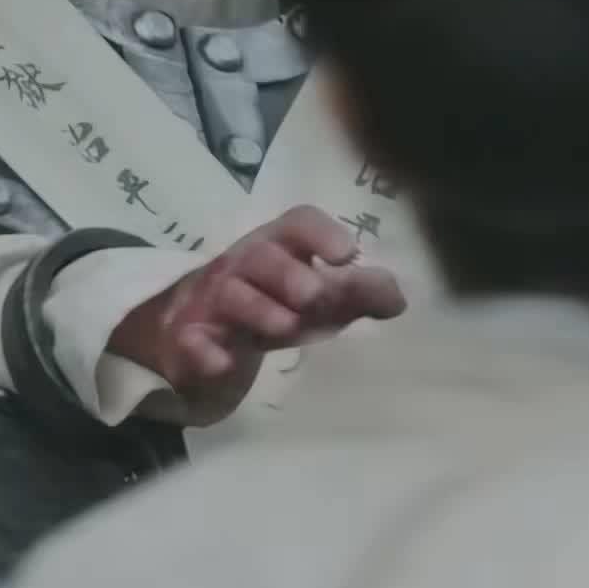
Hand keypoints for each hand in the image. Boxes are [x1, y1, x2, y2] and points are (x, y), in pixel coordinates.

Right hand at [109, 206, 406, 412]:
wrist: (201, 334)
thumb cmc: (272, 304)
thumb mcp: (318, 298)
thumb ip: (359, 294)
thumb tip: (398, 298)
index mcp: (279, 247)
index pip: (297, 223)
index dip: (321, 233)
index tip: (347, 255)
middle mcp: (243, 266)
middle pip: (260, 256)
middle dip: (289, 273)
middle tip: (316, 296)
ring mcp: (213, 302)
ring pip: (230, 294)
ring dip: (259, 309)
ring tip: (287, 326)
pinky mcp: (189, 339)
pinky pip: (191, 340)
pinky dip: (204, 350)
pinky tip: (222, 364)